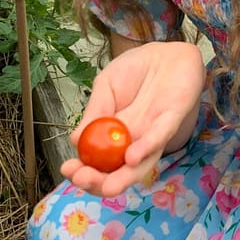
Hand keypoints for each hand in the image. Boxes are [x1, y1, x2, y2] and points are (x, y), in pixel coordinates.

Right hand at [63, 41, 205, 197]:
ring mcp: (153, 133)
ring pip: (141, 164)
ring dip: (123, 178)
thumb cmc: (136, 70)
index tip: (67, 169)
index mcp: (113, 134)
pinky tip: (130, 157)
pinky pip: (159, 136)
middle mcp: (133, 141)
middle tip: (81, 180)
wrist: (165, 52)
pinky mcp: (172, 119)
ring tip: (106, 187)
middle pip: (118, 171)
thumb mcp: (106, 86)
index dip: (83, 169)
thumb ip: (95, 111)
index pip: (97, 161)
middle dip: (99, 182)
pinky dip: (145, 148)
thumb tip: (74, 140)